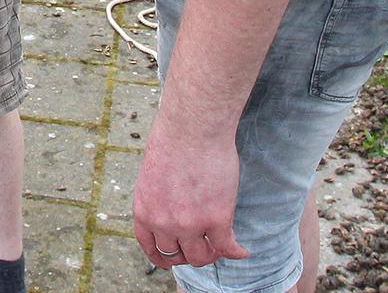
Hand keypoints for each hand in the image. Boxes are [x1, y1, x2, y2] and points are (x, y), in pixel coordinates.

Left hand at [132, 116, 250, 268]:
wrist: (193, 127)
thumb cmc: (174, 140)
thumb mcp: (154, 174)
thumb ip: (159, 197)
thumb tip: (172, 208)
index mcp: (144, 210)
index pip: (150, 246)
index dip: (162, 257)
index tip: (172, 259)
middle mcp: (163, 223)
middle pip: (177, 255)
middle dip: (189, 253)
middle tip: (202, 244)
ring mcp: (190, 224)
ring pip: (201, 257)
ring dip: (211, 253)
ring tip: (219, 244)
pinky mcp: (216, 219)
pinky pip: (227, 247)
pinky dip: (236, 252)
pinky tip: (243, 250)